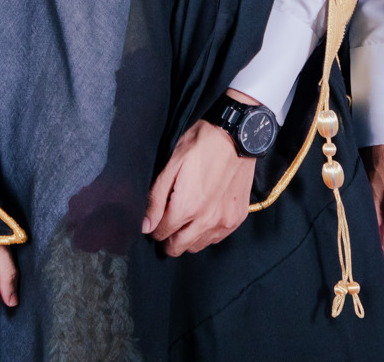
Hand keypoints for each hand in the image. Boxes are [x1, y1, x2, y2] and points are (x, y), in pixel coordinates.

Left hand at [141, 90, 259, 256]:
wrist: (238, 136)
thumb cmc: (202, 145)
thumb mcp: (171, 165)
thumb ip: (156, 199)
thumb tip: (145, 226)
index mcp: (187, 207)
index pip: (161, 234)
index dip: (153, 228)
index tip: (155, 218)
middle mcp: (207, 220)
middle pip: (178, 247)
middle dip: (167, 238)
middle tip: (167, 221)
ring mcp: (225, 222)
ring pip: (197, 246)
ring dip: (187, 237)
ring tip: (186, 217)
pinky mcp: (237, 219)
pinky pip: (216, 238)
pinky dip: (206, 233)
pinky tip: (203, 216)